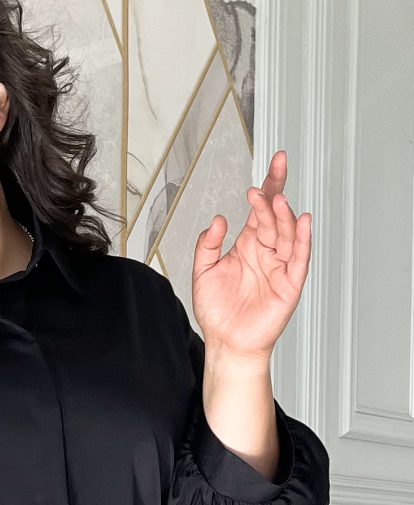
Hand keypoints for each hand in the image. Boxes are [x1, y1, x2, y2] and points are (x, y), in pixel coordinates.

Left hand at [192, 149, 310, 363]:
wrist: (226, 342)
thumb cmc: (218, 311)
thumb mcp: (203, 271)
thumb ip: (207, 244)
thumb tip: (218, 220)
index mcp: (248, 245)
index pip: (261, 209)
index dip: (269, 185)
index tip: (276, 162)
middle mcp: (266, 252)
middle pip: (274, 217)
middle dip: (272, 197)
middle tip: (263, 186)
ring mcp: (280, 267)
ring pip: (285, 234)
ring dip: (282, 216)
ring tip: (275, 200)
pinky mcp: (289, 284)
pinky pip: (298, 258)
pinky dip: (301, 239)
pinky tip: (302, 221)